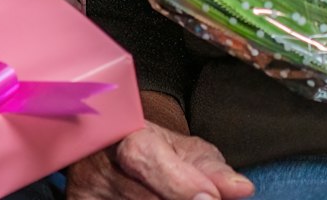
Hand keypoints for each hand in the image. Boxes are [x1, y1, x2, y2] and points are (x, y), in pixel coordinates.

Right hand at [65, 93, 252, 199]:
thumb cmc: (154, 149)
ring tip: (175, 195)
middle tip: (204, 198)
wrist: (111, 150)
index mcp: (124, 132)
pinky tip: (154, 198)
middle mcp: (97, 161)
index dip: (179, 182)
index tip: (209, 198)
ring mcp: (85, 191)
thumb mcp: (186, 151)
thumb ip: (213, 171)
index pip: (145, 156)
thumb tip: (242, 190)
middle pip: (143, 197)